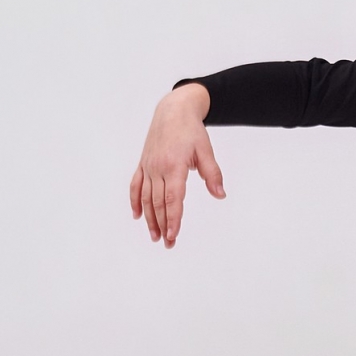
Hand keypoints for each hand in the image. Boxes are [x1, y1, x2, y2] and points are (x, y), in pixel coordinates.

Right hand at [129, 83, 224, 247]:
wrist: (172, 111)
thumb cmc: (191, 130)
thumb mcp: (206, 150)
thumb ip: (213, 174)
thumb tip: (220, 195)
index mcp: (174, 166)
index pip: (173, 199)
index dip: (173, 219)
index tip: (174, 235)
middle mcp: (158, 168)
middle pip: (159, 202)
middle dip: (163, 225)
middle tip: (168, 244)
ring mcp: (148, 166)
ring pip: (146, 197)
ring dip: (149, 219)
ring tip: (155, 236)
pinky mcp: (143, 163)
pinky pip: (136, 185)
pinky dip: (135, 201)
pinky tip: (137, 215)